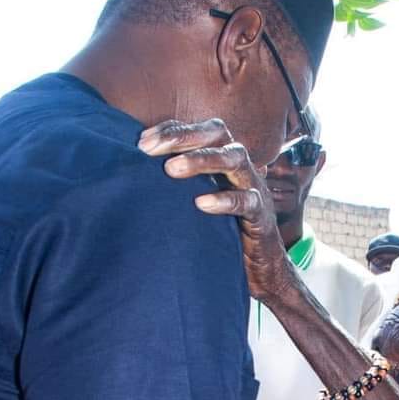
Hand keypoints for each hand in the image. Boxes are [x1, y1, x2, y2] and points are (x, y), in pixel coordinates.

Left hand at [138, 119, 296, 305]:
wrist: (261, 269)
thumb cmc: (225, 232)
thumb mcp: (198, 204)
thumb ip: (179, 187)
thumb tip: (136, 176)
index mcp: (224, 160)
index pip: (199, 132)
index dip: (172, 130)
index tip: (142, 142)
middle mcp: (240, 168)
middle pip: (217, 134)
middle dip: (183, 137)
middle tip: (151, 149)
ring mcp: (254, 188)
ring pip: (235, 158)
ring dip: (202, 159)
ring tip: (171, 169)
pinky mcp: (262, 215)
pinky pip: (247, 201)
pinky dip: (224, 200)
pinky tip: (201, 203)